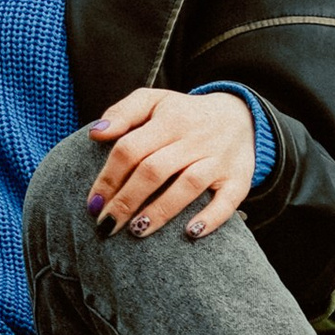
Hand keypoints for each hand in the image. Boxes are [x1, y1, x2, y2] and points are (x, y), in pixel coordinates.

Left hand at [85, 86, 256, 239]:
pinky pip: (228, 200)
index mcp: (169, 119)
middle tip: (107, 224)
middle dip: (127, 200)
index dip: (109, 178)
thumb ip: (122, 113)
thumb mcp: (153, 101)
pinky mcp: (239, 178)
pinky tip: (191, 233)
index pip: (131, 149)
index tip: (93, 203)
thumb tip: (95, 134)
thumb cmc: (184, 114)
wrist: (241, 115)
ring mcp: (219, 159)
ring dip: (161, 211)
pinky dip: (211, 218)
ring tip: (137, 231)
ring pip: (188, 185)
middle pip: (154, 170)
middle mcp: (195, 138)